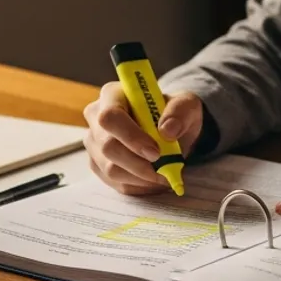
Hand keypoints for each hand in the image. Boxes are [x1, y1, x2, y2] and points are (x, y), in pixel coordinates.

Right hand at [83, 84, 202, 194]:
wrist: (169, 131)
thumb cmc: (173, 114)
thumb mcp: (186, 105)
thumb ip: (181, 112)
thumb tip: (168, 130)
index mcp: (112, 95)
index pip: (110, 116)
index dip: (131, 137)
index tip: (156, 151)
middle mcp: (96, 117)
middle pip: (108, 147)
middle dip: (138, 163)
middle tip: (163, 169)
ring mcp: (94, 143)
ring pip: (111, 169)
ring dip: (141, 177)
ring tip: (163, 174)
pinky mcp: (98, 164)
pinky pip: (115, 183)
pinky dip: (139, 186)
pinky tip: (153, 179)